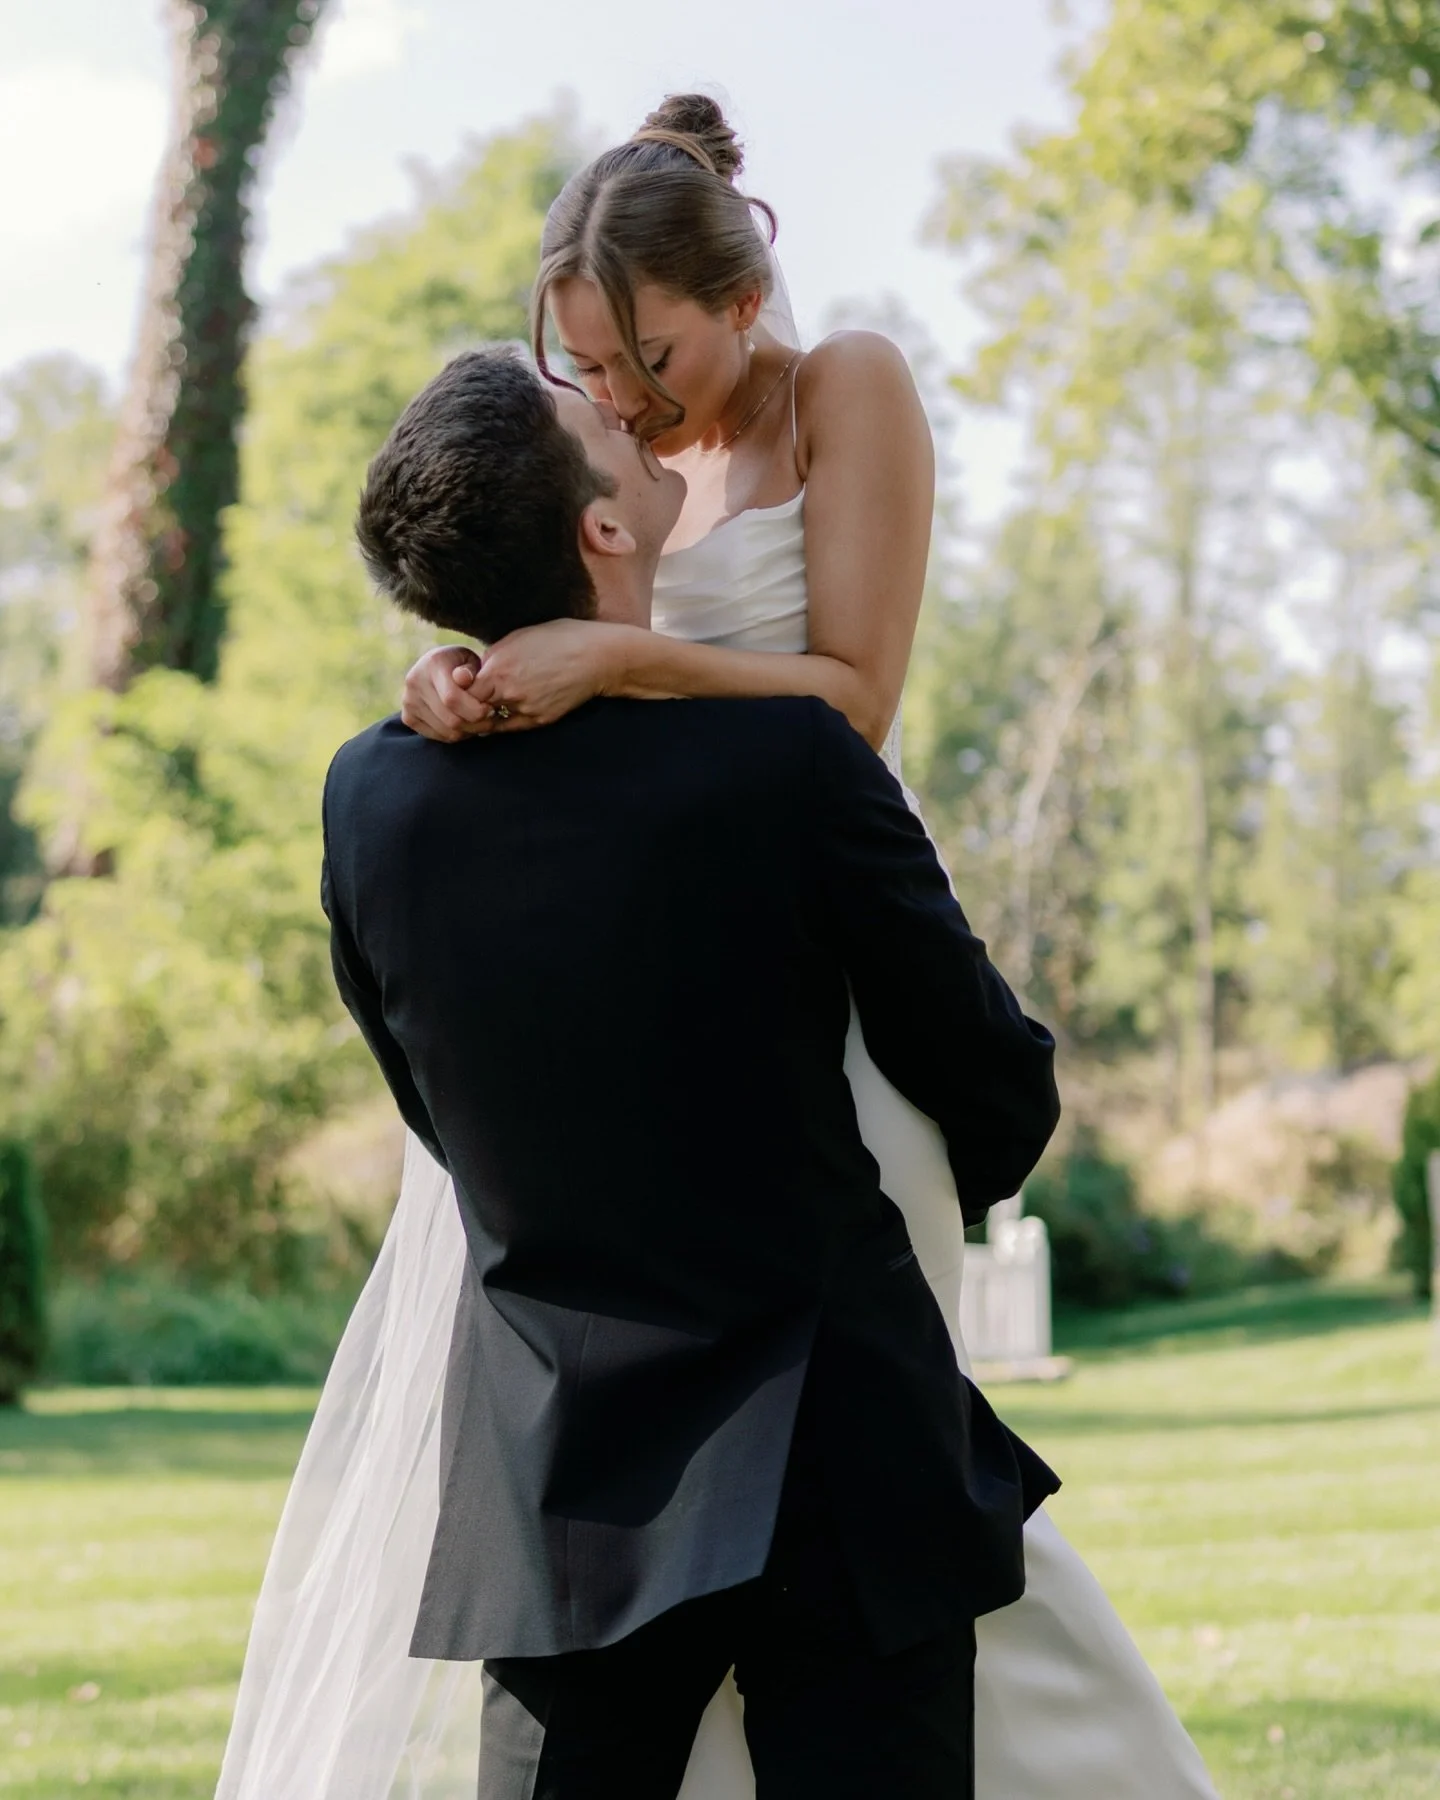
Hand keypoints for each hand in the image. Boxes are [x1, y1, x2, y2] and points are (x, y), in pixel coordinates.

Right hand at [401, 645, 485, 741]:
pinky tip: (464, 725)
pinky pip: (436, 736)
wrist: (436, 666)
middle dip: (476, 724)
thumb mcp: (470, 661)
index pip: (452, 698)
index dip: (476, 710)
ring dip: (468, 732)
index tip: (491, 710)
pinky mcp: (407, 717)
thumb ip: (471, 670)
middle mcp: (415, 682)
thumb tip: (464, 678)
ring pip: (446, 731)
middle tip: (490, 721)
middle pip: (451, 720)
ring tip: (479, 722)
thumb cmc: (461, 665)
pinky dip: (454, 735)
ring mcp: (408, 701)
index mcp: (432, 664)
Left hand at [466, 619, 632, 731]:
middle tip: (466, 702)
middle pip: (473, 709)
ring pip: (492, 720)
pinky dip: (504, 721)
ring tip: (488, 705)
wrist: (596, 656)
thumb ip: (491, 657)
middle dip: (468, 706)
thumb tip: (473, 671)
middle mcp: (508, 692)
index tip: (461, 685)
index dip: (459, 689)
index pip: (460, 691)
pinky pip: (512, 726)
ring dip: (487, 714)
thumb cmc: (557, 638)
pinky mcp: (540, 720)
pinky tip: (504, 712)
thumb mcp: (517, 637)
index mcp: (498, 669)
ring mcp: (525, 709)